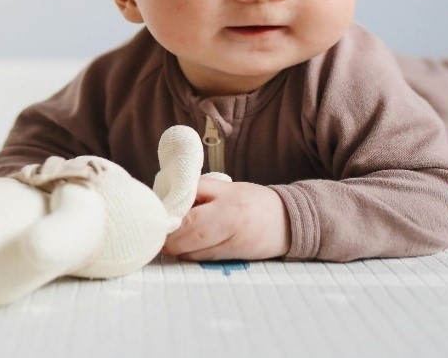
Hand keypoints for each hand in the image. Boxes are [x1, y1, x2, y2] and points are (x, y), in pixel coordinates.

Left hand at [162, 176, 289, 260]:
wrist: (289, 220)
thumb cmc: (252, 201)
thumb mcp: (226, 187)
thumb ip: (199, 190)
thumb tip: (168, 200)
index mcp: (228, 204)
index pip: (191, 216)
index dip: (170, 221)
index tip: (158, 220)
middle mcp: (232, 226)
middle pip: (190, 238)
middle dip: (170, 240)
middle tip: (160, 236)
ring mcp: (235, 245)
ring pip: (195, 253)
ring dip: (178, 250)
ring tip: (170, 241)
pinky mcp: (237, 259)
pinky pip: (206, 259)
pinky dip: (192, 255)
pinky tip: (188, 248)